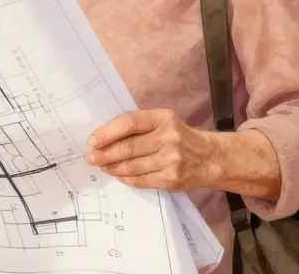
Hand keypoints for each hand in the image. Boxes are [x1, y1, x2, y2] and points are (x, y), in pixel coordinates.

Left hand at [85, 109, 216, 191]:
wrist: (207, 157)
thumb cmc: (177, 136)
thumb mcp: (162, 122)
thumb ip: (138, 126)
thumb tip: (103, 137)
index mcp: (163, 118)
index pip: (129, 123)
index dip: (107, 132)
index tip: (91, 140)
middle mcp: (169, 137)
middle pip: (128, 147)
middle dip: (105, 154)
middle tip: (91, 158)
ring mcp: (172, 160)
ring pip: (132, 166)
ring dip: (112, 167)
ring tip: (102, 166)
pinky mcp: (172, 179)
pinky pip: (141, 180)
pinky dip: (125, 178)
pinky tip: (118, 174)